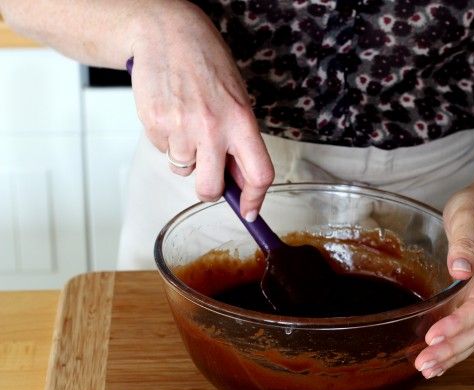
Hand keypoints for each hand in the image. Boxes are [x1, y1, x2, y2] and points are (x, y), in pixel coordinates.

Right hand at [129, 1, 273, 219]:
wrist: (167, 33)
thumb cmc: (206, 64)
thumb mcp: (237, 99)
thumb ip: (239, 140)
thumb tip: (239, 180)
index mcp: (241, 121)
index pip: (259, 174)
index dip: (255, 200)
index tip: (250, 211)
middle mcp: (212, 128)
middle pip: (211, 189)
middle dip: (209, 190)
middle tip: (208, 174)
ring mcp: (180, 128)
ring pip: (182, 170)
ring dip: (185, 156)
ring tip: (186, 122)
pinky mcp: (154, 124)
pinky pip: (162, 151)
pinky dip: (166, 140)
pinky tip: (170, 113)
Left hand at [414, 181, 473, 377]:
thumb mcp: (469, 215)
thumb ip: (465, 243)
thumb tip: (460, 270)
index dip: (458, 322)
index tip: (434, 335)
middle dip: (451, 348)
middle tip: (424, 363)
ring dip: (453, 353)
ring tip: (427, 368)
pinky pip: (472, 328)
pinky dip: (456, 346)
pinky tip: (439, 360)